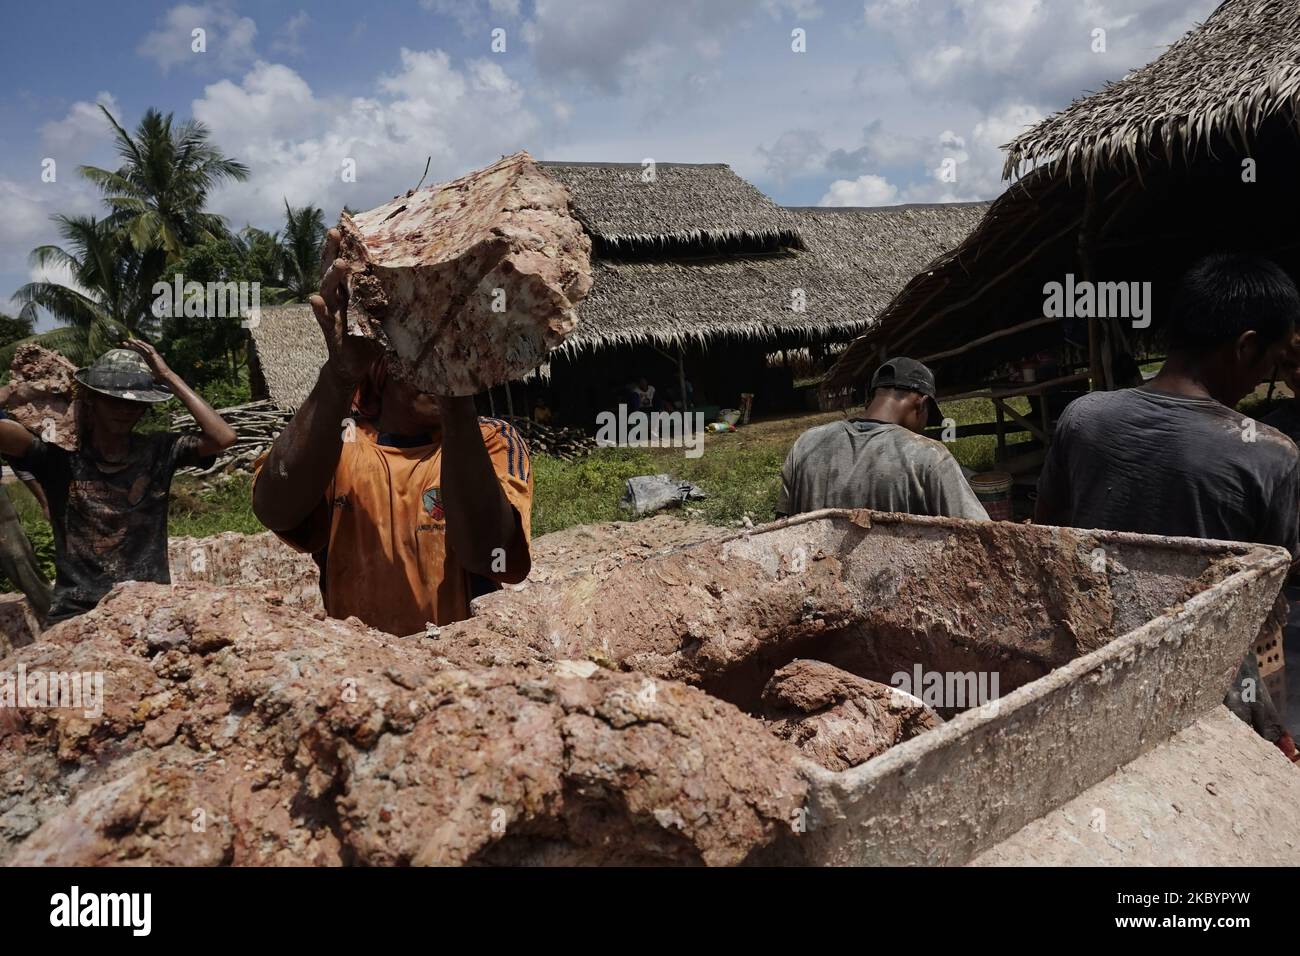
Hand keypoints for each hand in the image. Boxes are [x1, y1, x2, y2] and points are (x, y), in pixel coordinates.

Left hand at [124, 338, 172, 380]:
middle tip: (124, 342)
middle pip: (140, 349)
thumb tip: (136, 382)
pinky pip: (149, 348)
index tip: (126, 348)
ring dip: (137, 343)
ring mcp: (154, 355)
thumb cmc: (159, 379)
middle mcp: (151, 357)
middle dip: (132, 345)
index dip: (132, 350)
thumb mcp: (148, 377)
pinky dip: (144, 344)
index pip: (139, 353)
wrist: (166, 377)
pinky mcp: (155, 356)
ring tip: (129, 339)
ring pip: (144, 347)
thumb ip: (143, 376)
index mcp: (149, 361)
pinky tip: (138, 341)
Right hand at [310, 228, 383, 386]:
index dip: (343, 247)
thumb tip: (413, 279)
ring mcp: (332, 315)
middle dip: (332, 252)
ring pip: (328, 291)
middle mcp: (337, 300)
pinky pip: (324, 319)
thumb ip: (388, 298)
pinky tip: (315, 299)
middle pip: (331, 271)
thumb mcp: (382, 315)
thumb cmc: (369, 338)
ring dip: (332, 277)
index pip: (345, 265)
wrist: (355, 366)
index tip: (343, 226)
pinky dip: (319, 310)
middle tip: (335, 233)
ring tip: (339, 264)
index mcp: (349, 293)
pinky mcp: (330, 333)